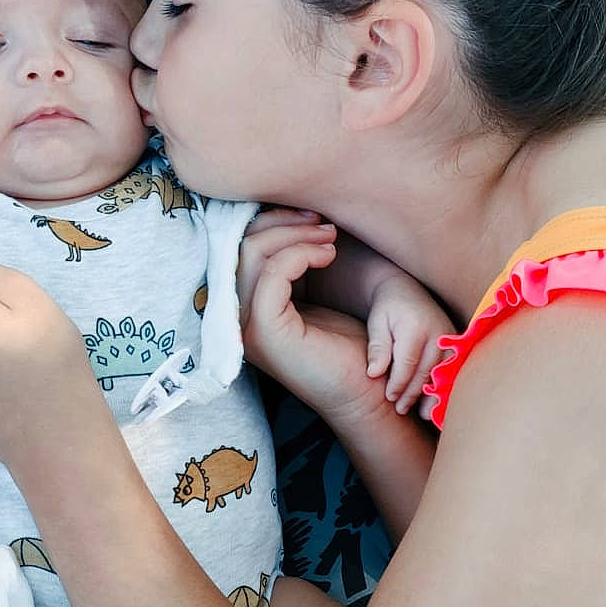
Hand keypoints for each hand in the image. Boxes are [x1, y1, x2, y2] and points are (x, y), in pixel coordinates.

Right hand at [238, 212, 387, 427]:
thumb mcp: (315, 291)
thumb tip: (290, 215)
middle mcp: (237, 317)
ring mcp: (247, 327)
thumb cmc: (349, 343)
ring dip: (295, 234)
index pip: (239, 246)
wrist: (368, 391)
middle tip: (325, 224)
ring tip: (330, 238)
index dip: (273, 221)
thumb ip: (294, 263)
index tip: (313, 216)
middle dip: (285, 223)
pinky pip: (272, 275)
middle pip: (241, 244)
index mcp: (245, 306)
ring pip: (253, 254)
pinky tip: (328, 256)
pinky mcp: (266, 334)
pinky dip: (301, 254)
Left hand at [365, 275, 451, 415]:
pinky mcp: (456, 341)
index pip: (408, 364)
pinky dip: (443, 385)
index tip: (389, 397)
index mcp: (416, 327)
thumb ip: (377, 348)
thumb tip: (373, 374)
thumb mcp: (376, 324)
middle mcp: (438, 332)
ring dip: (431, 395)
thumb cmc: (386, 309)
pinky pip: (451, 368)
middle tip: (400, 409)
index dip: (398, 384)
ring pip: (441, 373)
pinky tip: (434, 400)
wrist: (405, 290)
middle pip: (426, 372)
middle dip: (412, 394)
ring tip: (420, 413)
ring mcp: (451, 336)